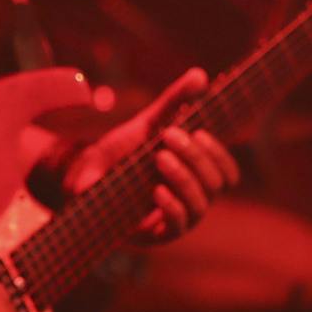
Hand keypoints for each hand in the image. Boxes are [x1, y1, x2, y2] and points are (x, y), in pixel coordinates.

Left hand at [64, 68, 235, 242]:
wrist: (83, 177)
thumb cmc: (122, 153)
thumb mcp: (148, 124)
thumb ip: (174, 103)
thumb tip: (201, 75)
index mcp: (197, 176)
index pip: (228, 173)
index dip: (220, 154)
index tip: (198, 131)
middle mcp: (193, 199)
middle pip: (216, 185)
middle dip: (197, 158)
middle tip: (170, 135)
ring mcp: (175, 219)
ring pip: (201, 206)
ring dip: (185, 179)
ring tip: (159, 157)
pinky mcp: (155, 236)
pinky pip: (177, 228)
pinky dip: (172, 207)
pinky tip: (156, 190)